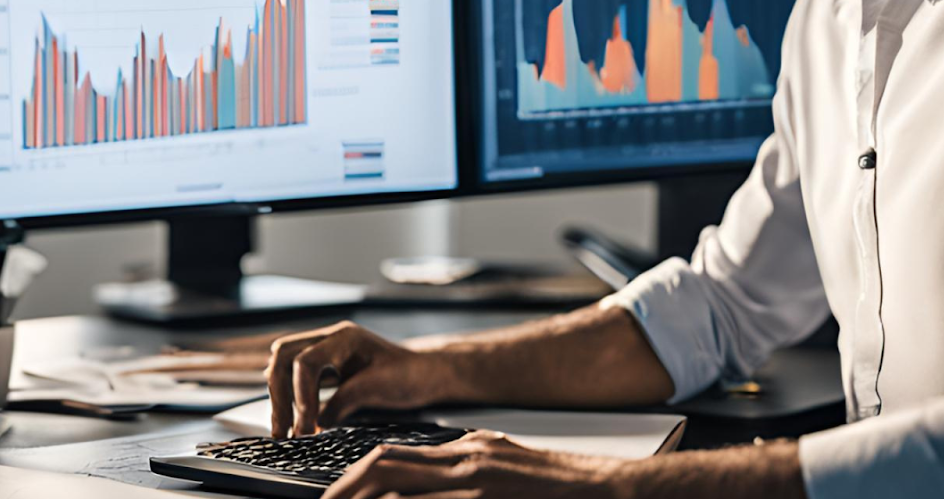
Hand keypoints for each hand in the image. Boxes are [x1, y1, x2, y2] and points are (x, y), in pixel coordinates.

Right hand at [265, 322, 450, 437]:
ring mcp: (327, 351)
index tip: (305, 425)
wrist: (427, 374)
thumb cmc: (410, 376)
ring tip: (283, 430)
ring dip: (281, 398)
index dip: (300, 394)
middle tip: (282, 430)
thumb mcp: (378, 388)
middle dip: (278, 394)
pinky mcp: (328, 367)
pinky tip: (294, 420)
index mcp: (344, 338)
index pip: (305, 360)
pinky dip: (292, 399)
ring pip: (286, 366)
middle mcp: (330, 339)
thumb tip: (314, 424)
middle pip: (284, 357)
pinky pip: (298, 377)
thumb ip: (344, 401)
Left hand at [324, 432, 628, 498]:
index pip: (392, 456)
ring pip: (402, 494)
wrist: (609, 489)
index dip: (354, 477)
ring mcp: (478, 483)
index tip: (333, 496)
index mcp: (467, 450)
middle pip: (385, 469)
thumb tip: (425, 481)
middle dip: (347, 490)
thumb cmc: (559, 486)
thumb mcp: (503, 461)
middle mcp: (467, 461)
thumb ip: (465, 466)